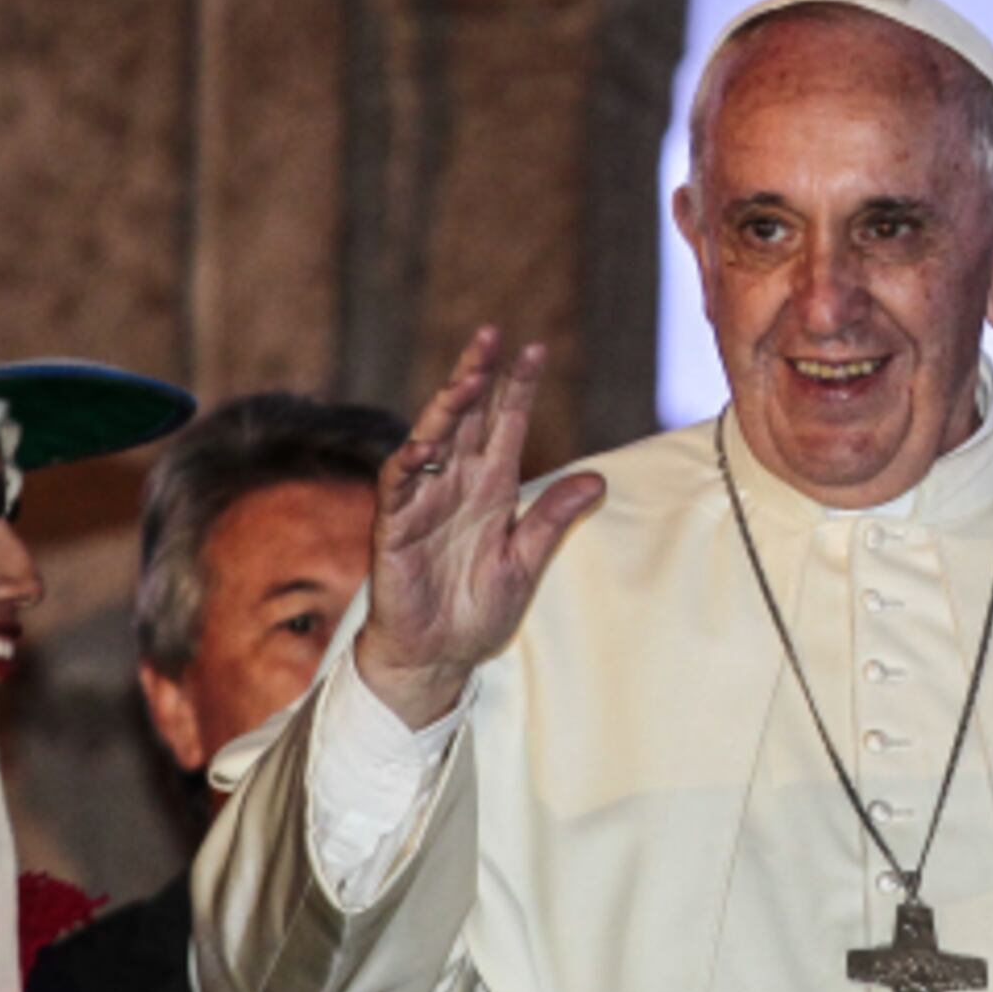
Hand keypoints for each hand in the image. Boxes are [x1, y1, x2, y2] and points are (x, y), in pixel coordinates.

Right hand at [354, 328, 604, 726]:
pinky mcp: (394, 530)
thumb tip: (598, 479)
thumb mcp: (526, 562)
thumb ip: (553, 519)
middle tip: (492, 335)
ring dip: (446, 409)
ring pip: (431, 441)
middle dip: (477, 376)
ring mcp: (422, 504)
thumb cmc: (477, 610)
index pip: (505, 425)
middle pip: (468, 418)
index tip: (534, 350)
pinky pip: (398, 490)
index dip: (517, 388)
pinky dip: (407, 466)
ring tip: (466, 379)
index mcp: (490, 488)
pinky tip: (422, 446)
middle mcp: (455, 485)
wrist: (437, 655)